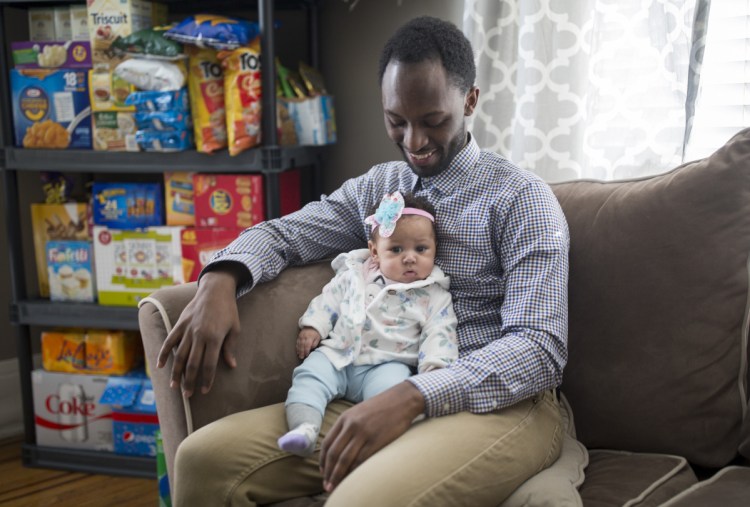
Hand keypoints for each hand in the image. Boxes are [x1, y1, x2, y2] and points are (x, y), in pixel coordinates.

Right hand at [156, 270, 240, 396]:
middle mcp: (199, 336)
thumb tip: (231, 365)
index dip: (207, 379)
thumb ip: (230, 347)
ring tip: (174, 387)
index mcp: (214, 338)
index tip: (205, 391)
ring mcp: (188, 330)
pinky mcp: (180, 324)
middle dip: (189, 381)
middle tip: (187, 395)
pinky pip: (170, 341)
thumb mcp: (235, 328)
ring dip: (176, 373)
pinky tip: (159, 366)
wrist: (215, 290)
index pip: (209, 365)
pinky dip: (163, 353)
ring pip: (179, 355)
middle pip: (192, 364)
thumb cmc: (228, 310)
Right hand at [297, 327, 321, 358]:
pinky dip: (297, 347)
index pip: (307, 345)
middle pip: (302, 345)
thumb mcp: (318, 338)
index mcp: (310, 337)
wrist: (312, 326)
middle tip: (301, 357)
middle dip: (302, 352)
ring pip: (299, 344)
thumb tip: (311, 348)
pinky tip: (298, 351)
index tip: (307, 355)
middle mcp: (304, 337)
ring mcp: (301, 336)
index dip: (306, 351)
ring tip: (299, 355)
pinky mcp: (299, 336)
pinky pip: (297, 342)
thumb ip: (315, 344)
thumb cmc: (316, 333)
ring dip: (299, 350)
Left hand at [319, 381, 424, 491]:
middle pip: (334, 453)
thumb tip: (338, 446)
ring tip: (335, 486)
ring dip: (338, 475)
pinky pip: (361, 460)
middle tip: (327, 485)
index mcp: (345, 418)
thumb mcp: (358, 412)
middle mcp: (351, 425)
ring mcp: (364, 433)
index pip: (327, 443)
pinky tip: (351, 479)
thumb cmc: (381, 407)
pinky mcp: (377, 440)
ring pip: (345, 459)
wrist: (402, 400)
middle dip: (328, 472)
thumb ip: (347, 426)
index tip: (323, 471)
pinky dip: (354, 472)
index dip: (323, 460)